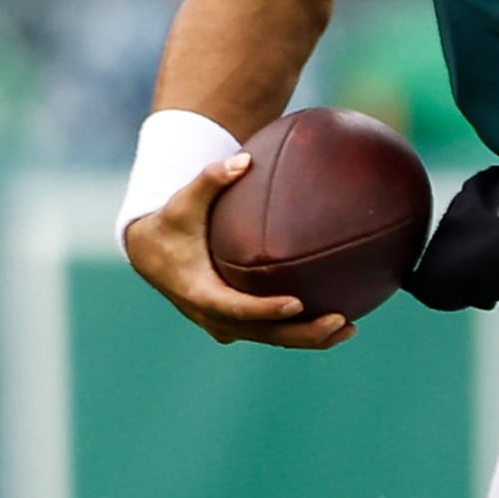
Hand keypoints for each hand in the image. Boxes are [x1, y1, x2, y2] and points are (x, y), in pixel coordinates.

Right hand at [124, 153, 353, 349]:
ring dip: (309, 337)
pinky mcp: (236, 324)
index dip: (266, 310)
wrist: (149, 253)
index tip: (297, 303)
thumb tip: (243, 159)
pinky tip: (336, 322)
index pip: (237, 308)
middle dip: (303, 333)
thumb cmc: (171, 223)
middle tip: (341, 320)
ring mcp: (225, 324)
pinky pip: (271, 331)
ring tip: (349, 327)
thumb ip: (211, 179)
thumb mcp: (184, 201)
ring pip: (271, 338)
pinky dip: (299, 330)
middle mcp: (214, 317)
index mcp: (200, 293)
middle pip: (264, 333)